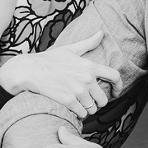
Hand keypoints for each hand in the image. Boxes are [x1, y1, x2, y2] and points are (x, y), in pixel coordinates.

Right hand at [0, 32, 121, 119]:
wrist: (29, 71)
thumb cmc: (48, 60)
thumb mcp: (70, 49)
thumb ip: (88, 43)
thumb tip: (101, 33)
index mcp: (89, 66)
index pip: (114, 76)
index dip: (119, 86)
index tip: (117, 92)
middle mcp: (86, 79)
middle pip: (103, 99)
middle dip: (98, 102)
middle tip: (88, 101)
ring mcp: (78, 91)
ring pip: (92, 109)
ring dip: (87, 109)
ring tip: (78, 104)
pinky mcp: (68, 101)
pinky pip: (82, 114)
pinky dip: (78, 114)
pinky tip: (71, 108)